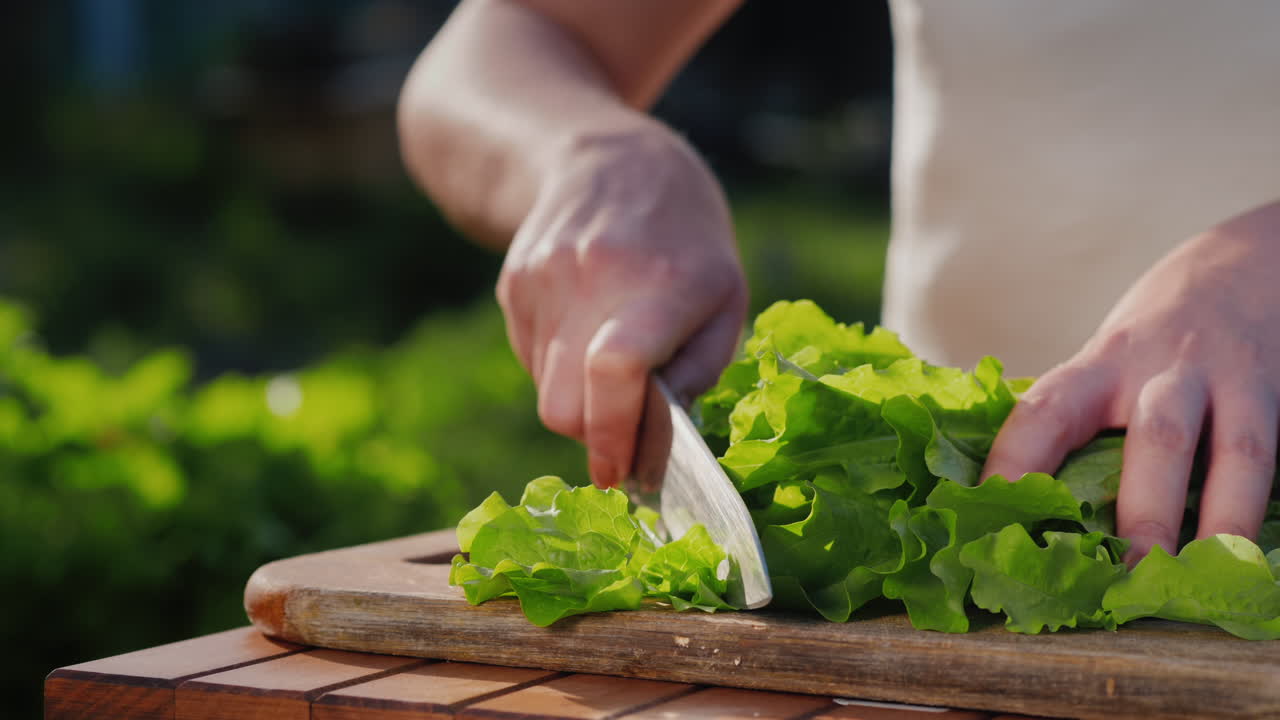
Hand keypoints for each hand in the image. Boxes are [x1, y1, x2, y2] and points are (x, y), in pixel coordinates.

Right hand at [498, 125, 746, 488]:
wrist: (610, 159)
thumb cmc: (688, 242)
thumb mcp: (726, 299)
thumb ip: (697, 371)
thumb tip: (653, 443)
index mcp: (662, 282)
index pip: (616, 370)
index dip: (613, 434)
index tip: (620, 471)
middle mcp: (593, 277)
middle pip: (563, 405)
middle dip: (593, 434)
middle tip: (625, 429)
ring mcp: (543, 278)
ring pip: (545, 390)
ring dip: (579, 397)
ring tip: (613, 353)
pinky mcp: (514, 284)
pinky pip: (529, 360)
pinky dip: (559, 366)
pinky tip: (586, 325)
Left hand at [982, 200, 1279, 564]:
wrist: (1249, 262)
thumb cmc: (1153, 335)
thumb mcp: (1103, 361)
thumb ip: (1074, 420)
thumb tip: (1007, 502)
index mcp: (1099, 365)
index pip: (1045, 410)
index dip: (1014, 461)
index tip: (988, 514)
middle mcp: (1164, 371)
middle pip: (1155, 438)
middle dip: (1141, 512)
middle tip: (1121, 575)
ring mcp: (1231, 384)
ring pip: (1235, 453)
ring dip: (1218, 520)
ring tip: (1200, 577)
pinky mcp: (1278, 397)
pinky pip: (1274, 457)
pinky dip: (1259, 511)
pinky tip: (1246, 559)